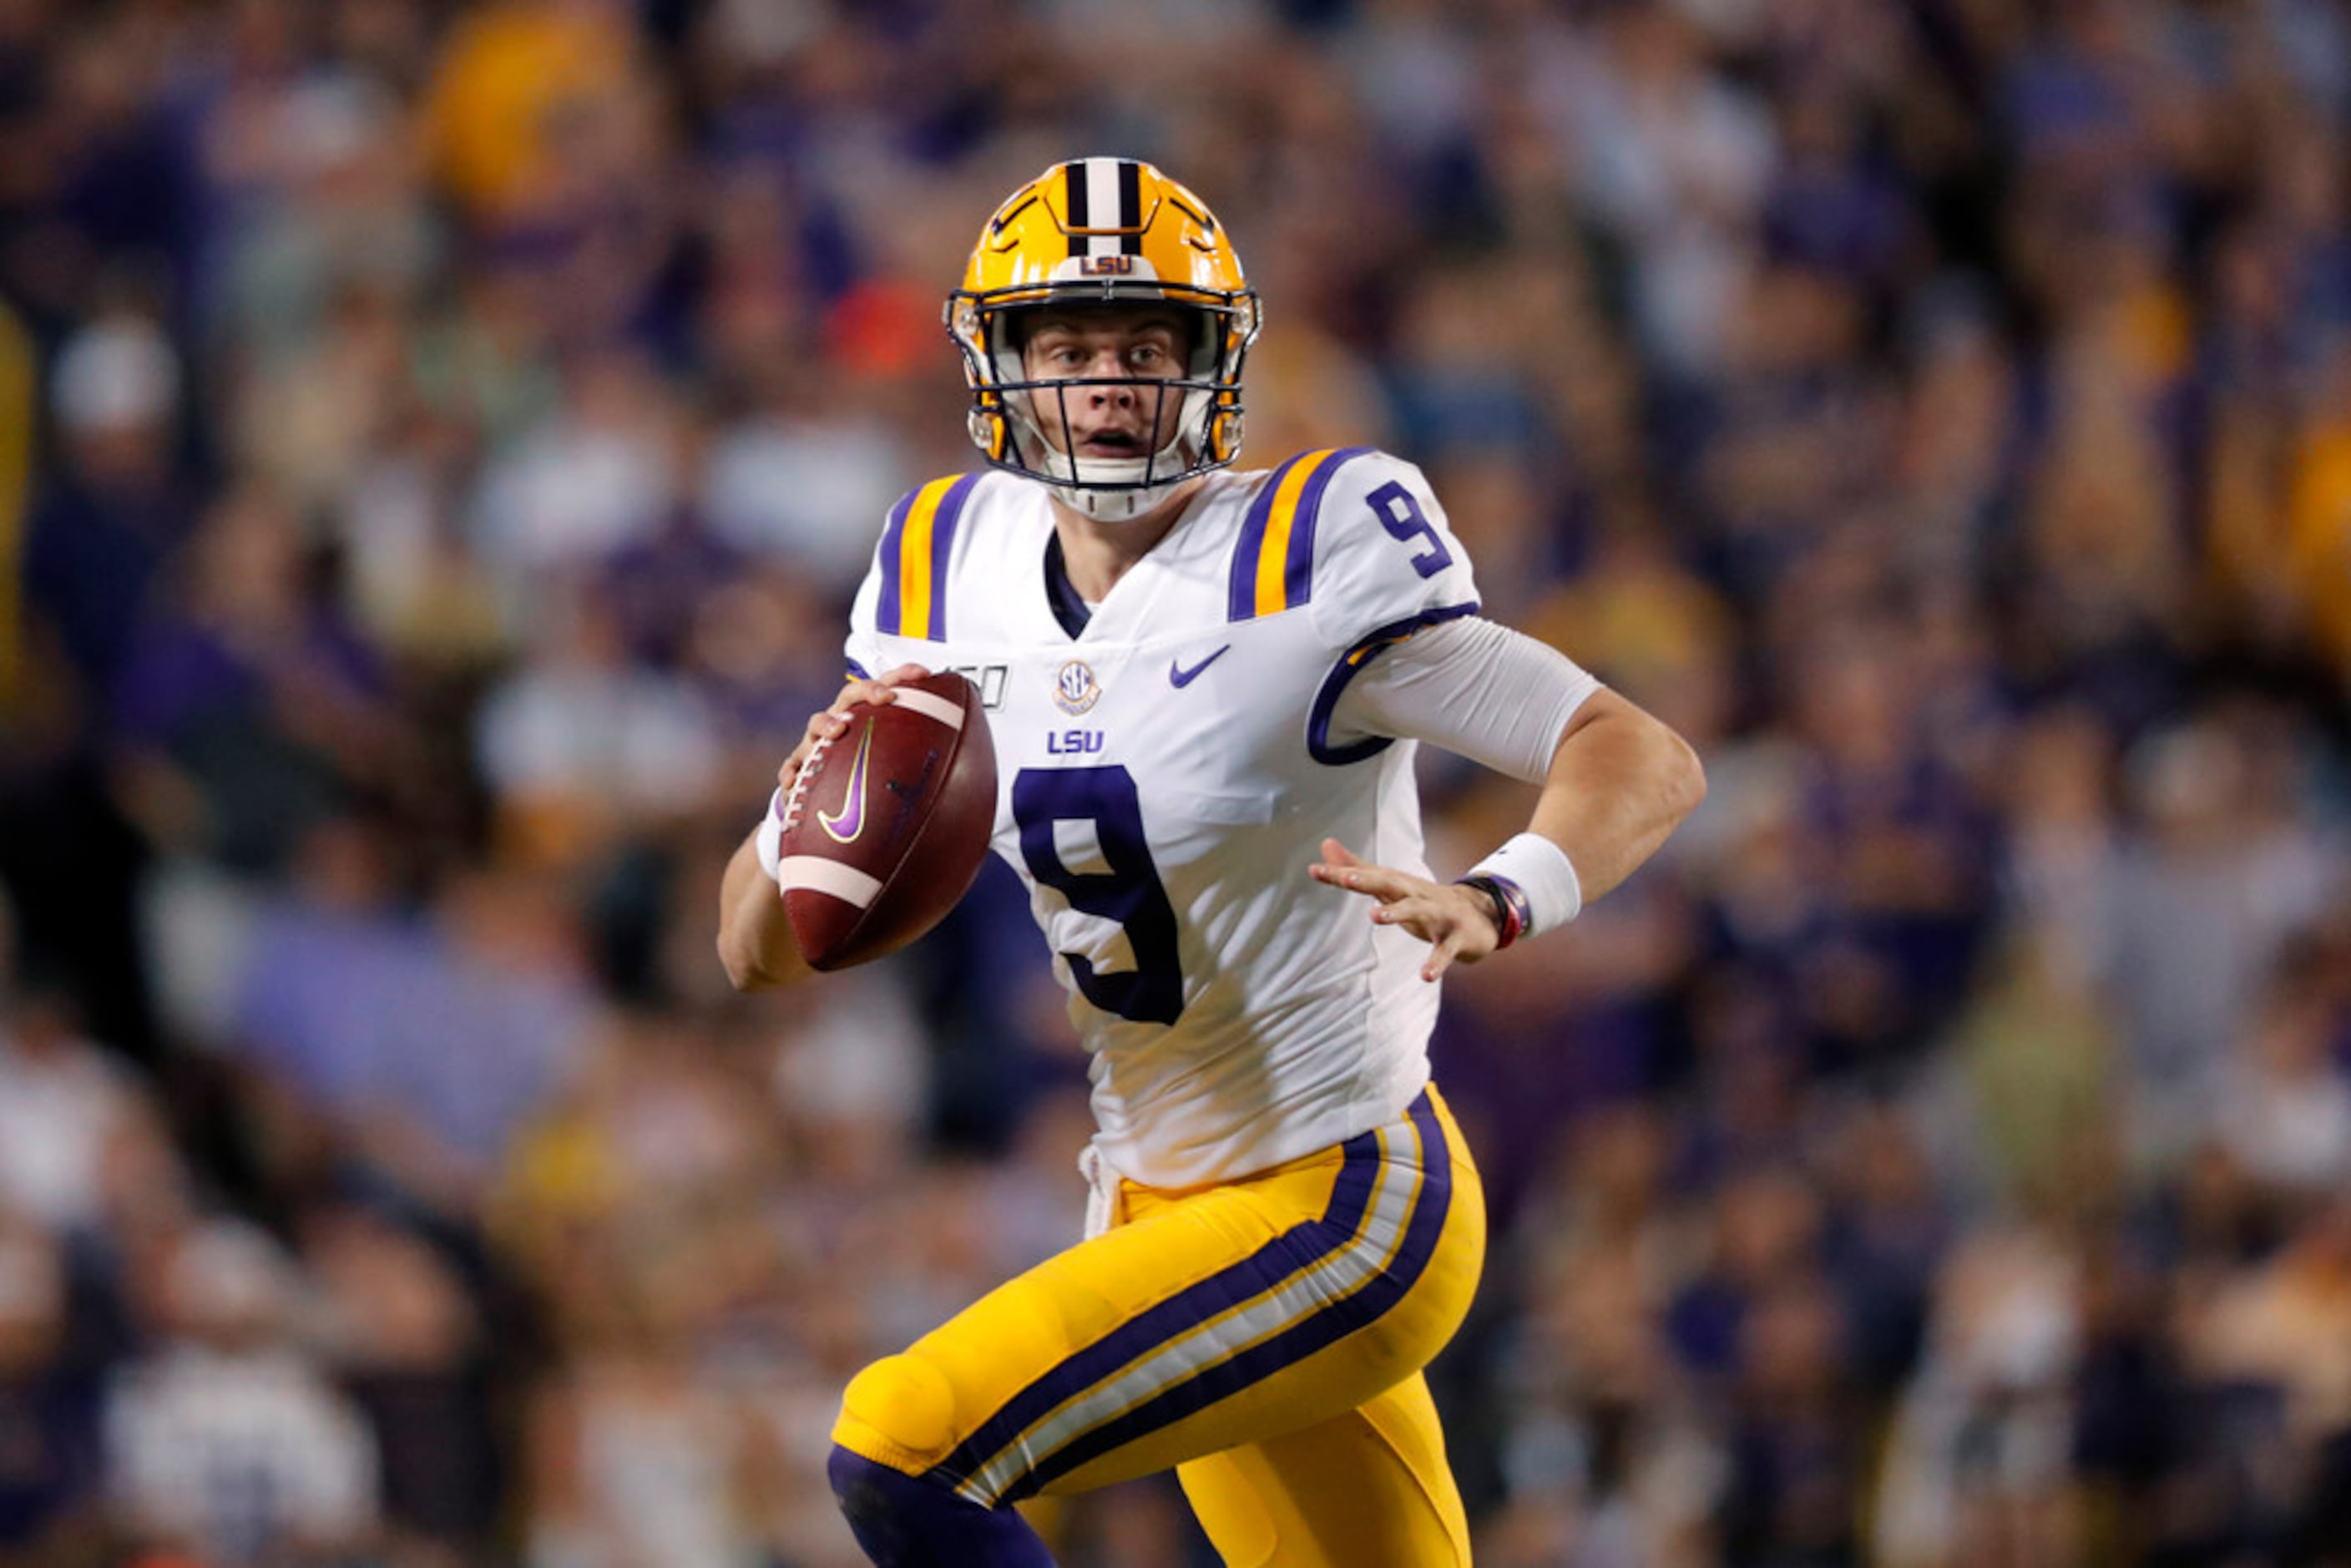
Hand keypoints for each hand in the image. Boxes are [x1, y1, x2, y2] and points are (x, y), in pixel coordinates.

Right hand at [776, 664, 929, 808]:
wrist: (834, 812)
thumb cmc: (872, 781)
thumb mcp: (904, 772)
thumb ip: (934, 769)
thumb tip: (981, 782)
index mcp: (869, 718)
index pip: (886, 688)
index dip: (903, 676)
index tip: (924, 674)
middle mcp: (843, 723)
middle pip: (851, 697)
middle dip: (867, 691)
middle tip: (885, 698)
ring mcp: (818, 744)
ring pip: (816, 724)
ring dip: (826, 723)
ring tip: (837, 732)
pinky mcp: (800, 769)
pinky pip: (792, 769)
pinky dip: (791, 773)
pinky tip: (793, 784)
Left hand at [1308, 837, 1502, 981]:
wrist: (1483, 914)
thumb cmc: (1427, 901)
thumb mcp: (1392, 885)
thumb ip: (1358, 867)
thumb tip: (1325, 844)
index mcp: (1400, 886)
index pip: (1368, 876)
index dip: (1341, 873)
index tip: (1314, 870)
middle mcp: (1418, 895)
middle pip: (1390, 885)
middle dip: (1368, 881)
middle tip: (1346, 878)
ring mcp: (1439, 915)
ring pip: (1417, 911)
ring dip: (1397, 913)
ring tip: (1374, 917)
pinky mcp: (1457, 938)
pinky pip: (1445, 951)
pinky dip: (1436, 963)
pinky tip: (1425, 976)